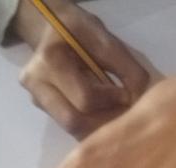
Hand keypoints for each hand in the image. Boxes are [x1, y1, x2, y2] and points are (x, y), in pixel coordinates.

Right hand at [12, 0, 148, 137]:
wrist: (48, 29)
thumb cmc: (78, 30)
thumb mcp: (103, 36)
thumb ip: (124, 65)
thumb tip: (139, 96)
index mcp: (51, 60)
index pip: (85, 97)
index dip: (113, 100)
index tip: (129, 94)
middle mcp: (37, 84)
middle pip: (74, 122)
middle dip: (106, 122)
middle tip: (126, 113)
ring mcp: (37, 99)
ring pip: (72, 130)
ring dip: (100, 128)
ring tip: (118, 117)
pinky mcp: (43, 109)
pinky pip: (71, 127)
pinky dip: (92, 127)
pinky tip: (105, 118)